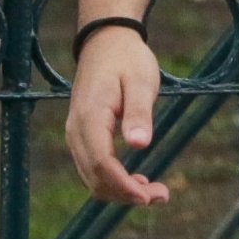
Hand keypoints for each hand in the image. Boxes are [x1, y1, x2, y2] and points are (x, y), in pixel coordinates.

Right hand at [64, 25, 169, 206]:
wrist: (106, 42)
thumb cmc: (127, 60)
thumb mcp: (142, 80)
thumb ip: (140, 112)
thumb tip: (141, 144)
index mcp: (90, 117)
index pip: (102, 163)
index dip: (124, 185)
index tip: (148, 197)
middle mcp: (76, 130)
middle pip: (94, 177)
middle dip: (126, 194)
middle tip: (162, 196)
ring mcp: (76, 134)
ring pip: (92, 177)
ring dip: (120, 191)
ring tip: (156, 192)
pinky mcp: (82, 136)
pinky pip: (93, 168)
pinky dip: (113, 180)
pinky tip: (138, 180)